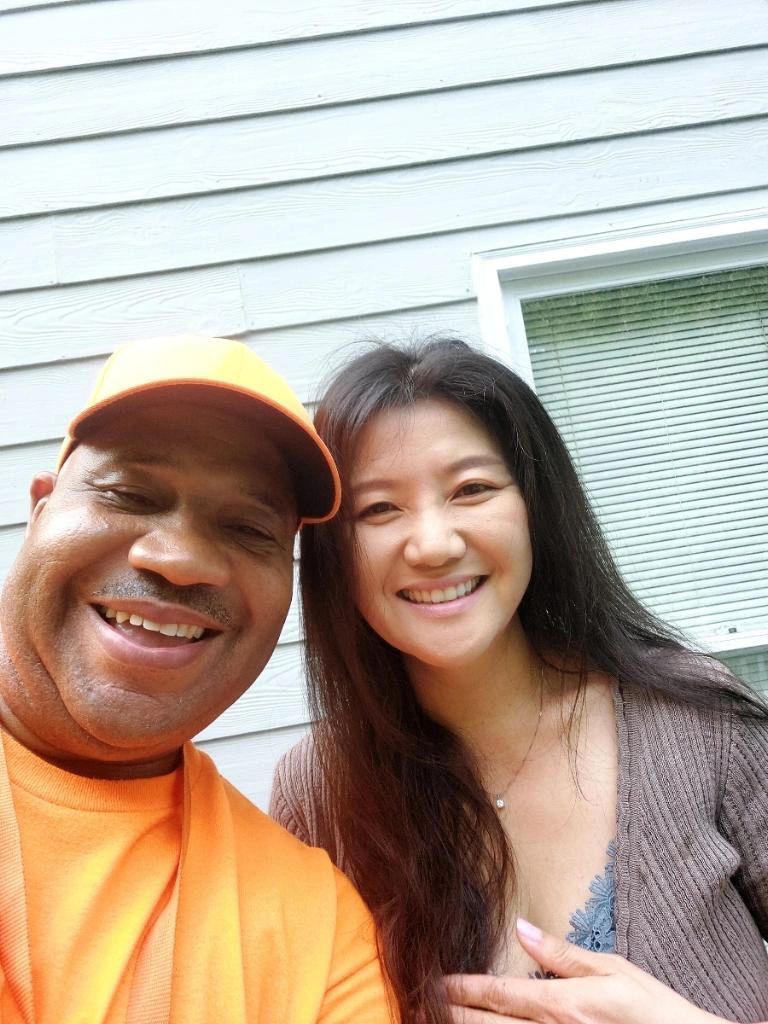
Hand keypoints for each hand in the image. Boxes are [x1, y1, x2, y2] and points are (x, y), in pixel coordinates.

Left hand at [445, 918, 742, 1023]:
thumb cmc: (654, 1009)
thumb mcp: (612, 968)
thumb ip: (563, 954)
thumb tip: (522, 930)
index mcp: (563, 1004)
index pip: (501, 994)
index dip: (465, 988)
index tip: (438, 981)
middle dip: (454, 1015)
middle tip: (422, 1002)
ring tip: (440, 1019)